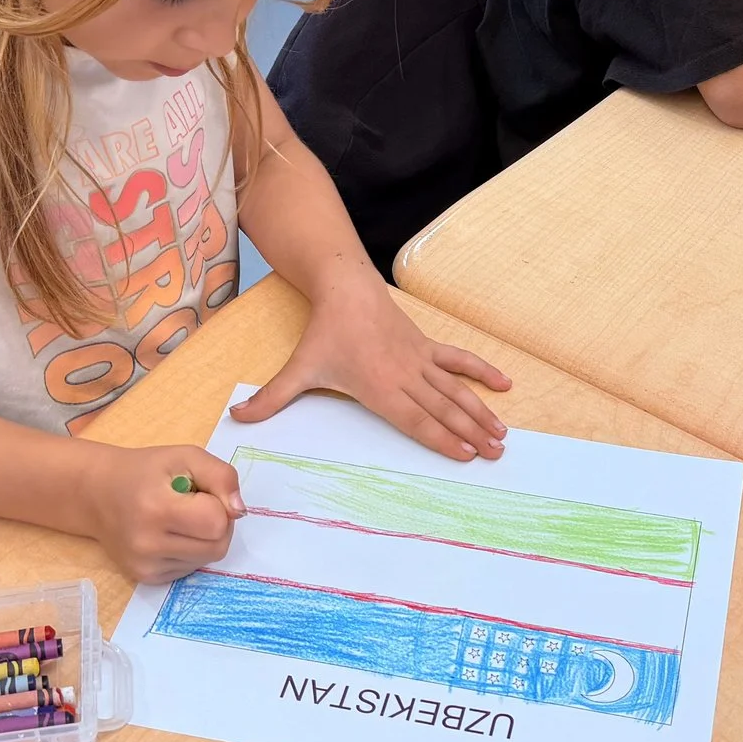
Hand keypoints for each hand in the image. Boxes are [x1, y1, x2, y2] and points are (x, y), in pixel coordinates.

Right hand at [77, 443, 241, 582]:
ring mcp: (145, 566)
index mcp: (156, 508)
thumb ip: (221, 477)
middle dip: (218, 524)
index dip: (218, 504)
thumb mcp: (186, 457)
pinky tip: (171, 534)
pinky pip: (190, 569)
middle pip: (217, 546)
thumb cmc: (146, 471)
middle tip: (197, 505)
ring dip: (205, 539)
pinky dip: (190, 551)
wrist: (97, 494)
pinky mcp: (145, 578)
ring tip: (182, 519)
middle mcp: (148, 544)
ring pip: (206, 560)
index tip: (200, 492)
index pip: (216, 522)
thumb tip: (239, 511)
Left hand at [232, 272, 510, 460]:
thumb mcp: (298, 368)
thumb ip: (271, 398)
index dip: (441, 437)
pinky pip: (458, 360)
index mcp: (379, 387)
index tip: (465, 454)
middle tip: (495, 454)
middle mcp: (405, 375)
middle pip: (443, 408)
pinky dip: (482, 371)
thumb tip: (238, 418)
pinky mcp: (425, 345)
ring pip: (456, 389)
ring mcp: (419, 359)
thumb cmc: (325, 332)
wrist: (345, 287)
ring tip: (502, 434)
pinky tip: (505, 384)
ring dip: (480, 411)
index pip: (414, 418)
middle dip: (470, 432)